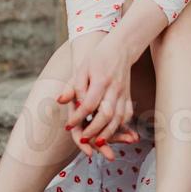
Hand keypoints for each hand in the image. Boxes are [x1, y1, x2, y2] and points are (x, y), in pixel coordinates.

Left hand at [57, 37, 137, 160]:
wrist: (121, 47)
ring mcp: (124, 94)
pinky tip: (113, 132)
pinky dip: (121, 126)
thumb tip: (62, 101)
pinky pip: (127, 115)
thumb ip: (73, 86)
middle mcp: (114, 89)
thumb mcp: (82, 68)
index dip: (78, 117)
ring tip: (98, 143)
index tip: (68, 126)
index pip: (89, 103)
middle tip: (83, 140)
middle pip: (106, 114)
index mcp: (101, 80)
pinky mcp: (128, 96)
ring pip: (119, 118)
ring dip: (109, 133)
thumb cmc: (98, 58)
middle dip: (95, 130)